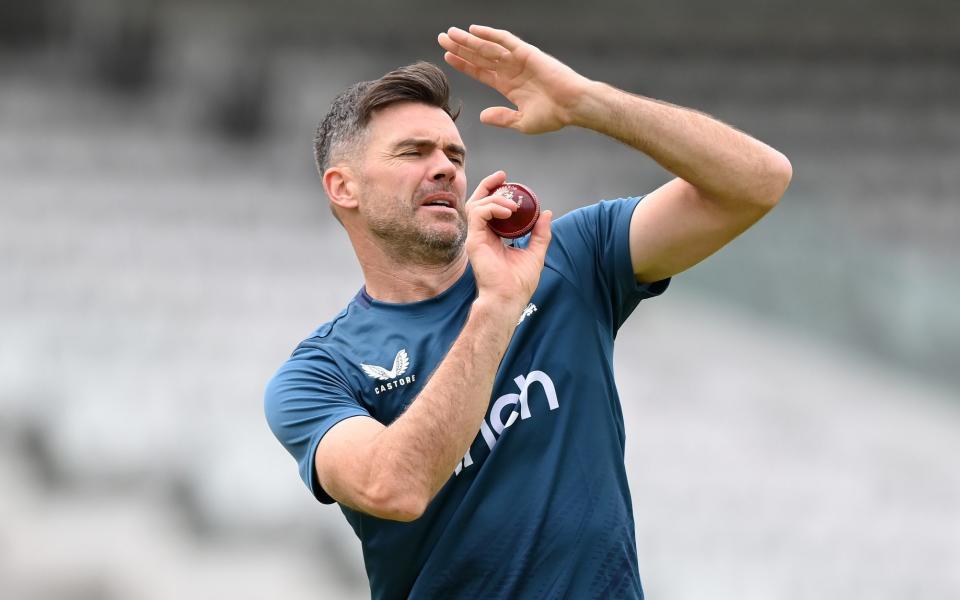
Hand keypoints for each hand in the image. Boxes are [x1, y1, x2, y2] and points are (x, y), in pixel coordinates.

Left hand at [438, 25, 591, 133]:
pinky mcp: (527, 53)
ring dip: (468, 40)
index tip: (447, 57)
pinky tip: (473, 30)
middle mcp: (511, 70)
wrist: (573, 106)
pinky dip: (489, 34)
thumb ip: (502, 117)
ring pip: (487, 47)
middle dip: (460, 48)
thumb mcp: (521, 121)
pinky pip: (505, 40)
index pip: (481, 71)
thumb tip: (482, 116)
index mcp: (509, 86)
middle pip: (479, 56)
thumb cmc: (553, 116)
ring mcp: (518, 60)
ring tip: (450, 34)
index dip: (464, 64)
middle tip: (441, 39)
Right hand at [464, 171, 552, 312]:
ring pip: (477, 205)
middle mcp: (482, 235)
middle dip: (488, 185)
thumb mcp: (535, 252)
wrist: (509, 298)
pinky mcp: (474, 241)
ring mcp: (476, 238)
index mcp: (493, 237)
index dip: (496, 192)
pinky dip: (492, 207)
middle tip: (503, 176)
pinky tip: (508, 211)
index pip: (489, 208)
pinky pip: (478, 214)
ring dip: (495, 198)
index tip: (508, 182)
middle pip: (478, 202)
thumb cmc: (519, 282)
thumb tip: (546, 213)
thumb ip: (540, 233)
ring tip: (512, 204)